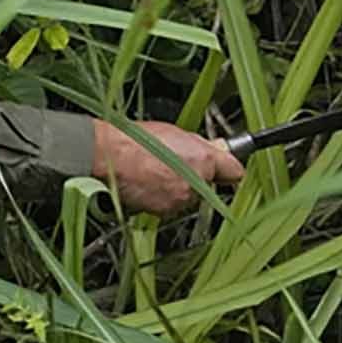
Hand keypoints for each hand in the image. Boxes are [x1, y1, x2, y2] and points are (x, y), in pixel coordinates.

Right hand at [91, 119, 244, 215]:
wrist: (108, 156)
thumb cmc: (133, 139)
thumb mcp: (172, 131)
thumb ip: (197, 144)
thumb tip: (211, 148)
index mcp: (204, 158)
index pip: (234, 171)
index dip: (227, 169)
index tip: (226, 168)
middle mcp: (197, 181)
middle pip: (206, 184)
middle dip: (194, 176)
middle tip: (173, 163)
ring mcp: (181, 199)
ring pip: (187, 196)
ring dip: (175, 187)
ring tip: (153, 170)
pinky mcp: (164, 211)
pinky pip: (169, 205)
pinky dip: (160, 196)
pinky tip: (146, 182)